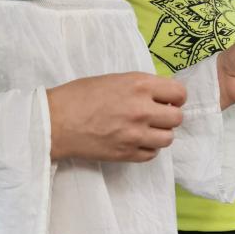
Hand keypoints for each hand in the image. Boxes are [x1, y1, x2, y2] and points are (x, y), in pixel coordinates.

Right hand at [46, 73, 185, 162]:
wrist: (55, 122)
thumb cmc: (79, 96)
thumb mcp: (114, 79)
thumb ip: (140, 86)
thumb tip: (160, 95)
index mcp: (139, 85)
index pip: (179, 93)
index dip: (175, 97)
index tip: (167, 100)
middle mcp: (142, 110)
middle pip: (177, 118)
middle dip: (169, 116)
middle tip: (156, 115)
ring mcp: (136, 134)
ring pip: (168, 138)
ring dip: (160, 134)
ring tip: (145, 130)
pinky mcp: (127, 154)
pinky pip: (152, 154)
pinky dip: (147, 148)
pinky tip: (135, 141)